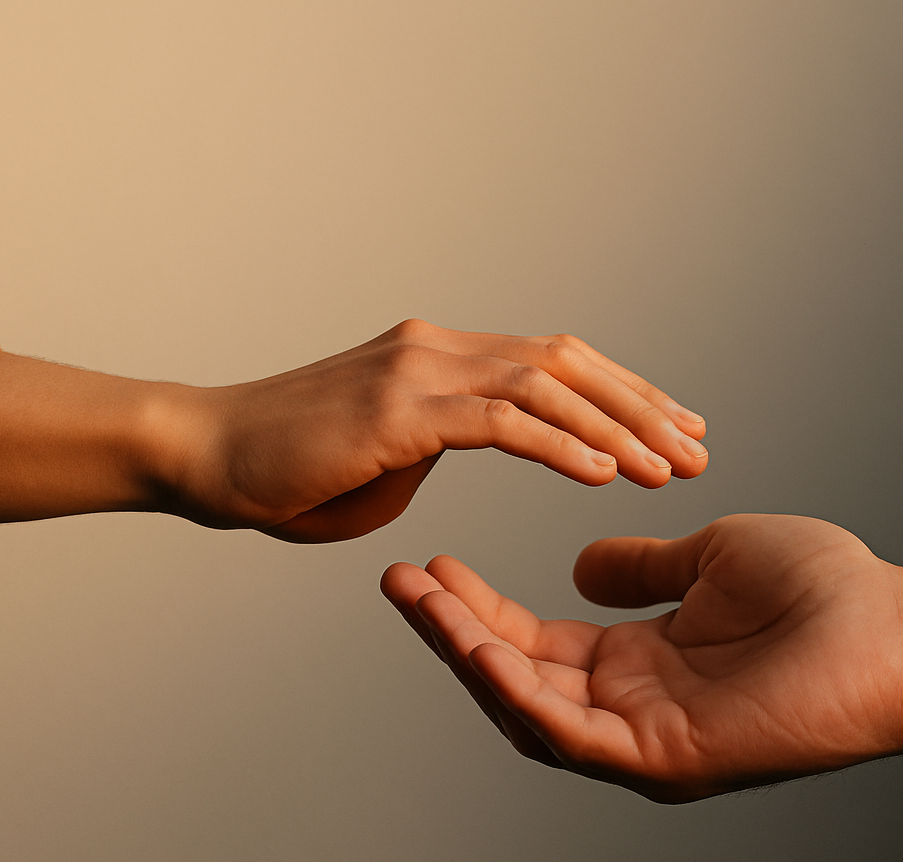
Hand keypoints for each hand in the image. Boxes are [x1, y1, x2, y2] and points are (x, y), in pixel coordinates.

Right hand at [175, 319, 708, 541]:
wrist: (203, 455)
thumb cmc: (288, 469)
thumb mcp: (390, 456)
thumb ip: (444, 442)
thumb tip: (492, 443)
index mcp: (443, 356)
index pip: (555, 364)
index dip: (622, 395)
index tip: (674, 431)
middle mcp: (440, 347)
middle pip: (569, 363)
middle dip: (643, 407)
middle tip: (699, 449)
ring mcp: (420, 370)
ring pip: (548, 384)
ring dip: (617, 427)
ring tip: (671, 468)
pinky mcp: (400, 409)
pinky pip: (501, 422)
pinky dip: (561, 445)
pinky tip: (605, 473)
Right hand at [381, 515, 902, 801]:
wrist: (893, 629)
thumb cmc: (825, 592)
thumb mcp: (711, 558)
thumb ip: (642, 567)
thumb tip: (582, 563)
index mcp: (641, 661)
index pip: (537, 641)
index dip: (481, 607)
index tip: (434, 562)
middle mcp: (632, 707)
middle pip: (517, 677)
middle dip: (453, 630)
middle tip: (398, 580)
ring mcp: (644, 739)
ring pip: (528, 708)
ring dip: (466, 655)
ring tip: (416, 599)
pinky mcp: (663, 759)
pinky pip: (570, 734)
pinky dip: (515, 692)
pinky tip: (475, 646)